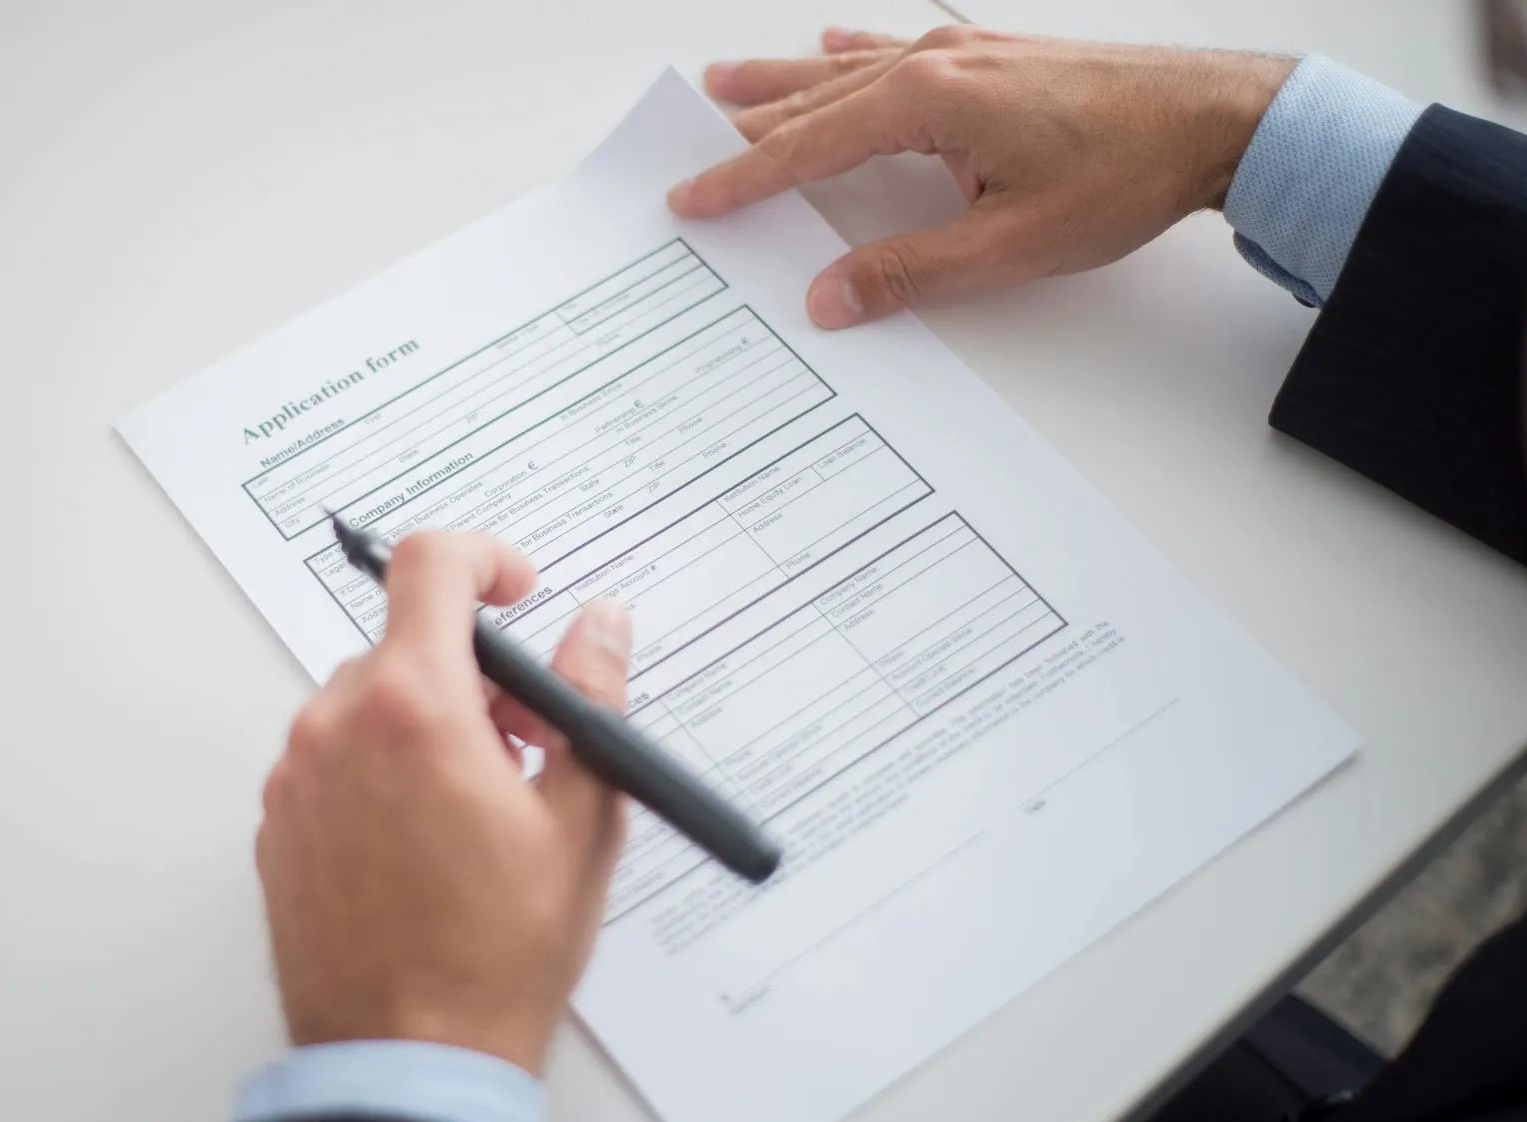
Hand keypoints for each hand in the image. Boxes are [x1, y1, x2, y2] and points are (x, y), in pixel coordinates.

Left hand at [257, 533, 631, 1074]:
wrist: (408, 1059)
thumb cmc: (495, 953)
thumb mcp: (581, 818)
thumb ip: (591, 700)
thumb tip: (600, 626)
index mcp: (411, 707)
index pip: (430, 566)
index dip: (485, 558)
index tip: (517, 588)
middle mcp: (334, 728)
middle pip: (406, 646)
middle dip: (474, 675)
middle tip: (527, 742)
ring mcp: (296, 780)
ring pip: (367, 705)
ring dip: (426, 725)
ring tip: (480, 806)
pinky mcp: (277, 827)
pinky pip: (333, 761)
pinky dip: (382, 771)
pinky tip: (429, 840)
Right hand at [669, 27, 1293, 325]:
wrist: (1216, 119)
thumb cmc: (1124, 174)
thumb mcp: (1010, 245)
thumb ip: (909, 271)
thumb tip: (828, 296)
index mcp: (927, 102)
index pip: (808, 148)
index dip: (743, 179)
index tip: (691, 199)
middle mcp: (935, 63)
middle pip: (814, 102)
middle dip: (745, 129)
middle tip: (684, 147)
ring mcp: (964, 51)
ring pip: (846, 71)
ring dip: (783, 83)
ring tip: (724, 85)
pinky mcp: (993, 56)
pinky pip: (895, 53)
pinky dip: (851, 56)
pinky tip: (831, 46)